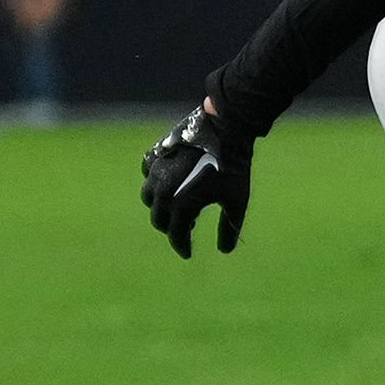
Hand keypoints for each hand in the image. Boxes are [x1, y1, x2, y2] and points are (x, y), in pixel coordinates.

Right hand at [141, 101, 254, 257]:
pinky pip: (148, 172)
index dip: (182, 247)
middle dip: (170, 228)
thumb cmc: (234, 168)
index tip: (187, 254)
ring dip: (159, 206)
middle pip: (159, 218)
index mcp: (182, 205)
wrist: (226, 130)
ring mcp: (156, 170)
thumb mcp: (237, 202)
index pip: (176, 235)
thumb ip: (229, 229)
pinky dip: (154, 181)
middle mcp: (163, 190)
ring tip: (176, 206)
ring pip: (148, 196)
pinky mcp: (156, 154)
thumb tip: (225, 251)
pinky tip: (167, 181)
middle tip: (185, 229)